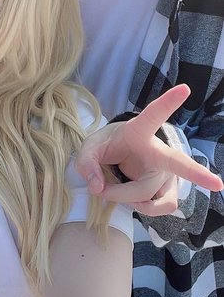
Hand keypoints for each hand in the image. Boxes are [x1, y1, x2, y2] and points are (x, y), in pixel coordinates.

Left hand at [76, 84, 223, 216]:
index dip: (168, 102)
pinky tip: (131, 201)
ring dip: (124, 197)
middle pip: (177, 164)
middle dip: (197, 173)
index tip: (185, 89)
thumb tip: (97, 188)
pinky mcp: (167, 190)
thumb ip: (86, 163)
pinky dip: (142, 208)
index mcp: (140, 131)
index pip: (153, 115)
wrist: (118, 158)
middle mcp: (159, 152)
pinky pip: (161, 206)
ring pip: (148, 193)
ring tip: (108, 190)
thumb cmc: (109, 146)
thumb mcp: (90, 148)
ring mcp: (165, 174)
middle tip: (217, 184)